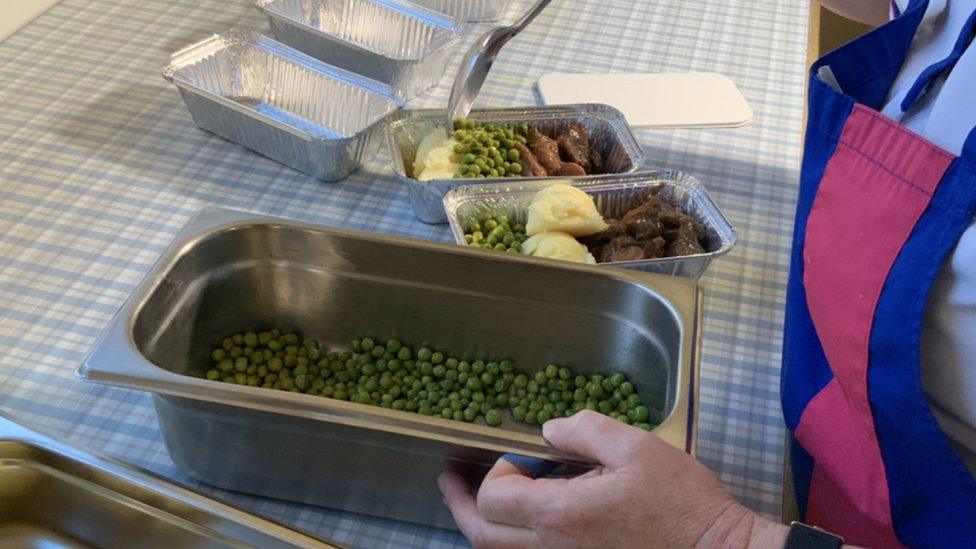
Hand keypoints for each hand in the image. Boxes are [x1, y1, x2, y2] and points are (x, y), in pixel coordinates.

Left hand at [438, 410, 786, 547]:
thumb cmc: (681, 503)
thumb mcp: (636, 447)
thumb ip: (584, 430)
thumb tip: (548, 430)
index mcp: (561, 515)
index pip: (495, 498)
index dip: (497, 471)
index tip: (520, 456)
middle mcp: (553, 548)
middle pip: (482, 535)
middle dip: (461, 505)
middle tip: (450, 482)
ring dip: (482, 526)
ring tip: (471, 502)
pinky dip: (509, 541)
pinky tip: (515, 524)